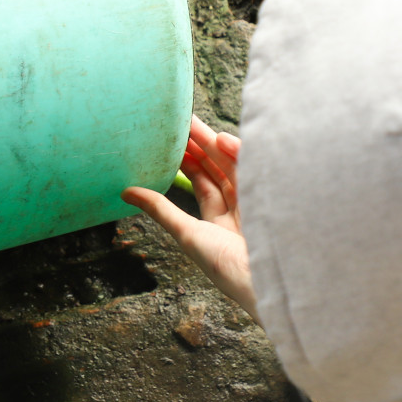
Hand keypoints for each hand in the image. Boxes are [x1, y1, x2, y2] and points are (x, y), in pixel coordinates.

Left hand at [122, 117, 255, 318]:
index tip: (176, 140)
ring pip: (235, 167)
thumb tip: (126, 191)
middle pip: (220, 172)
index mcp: (220, 226)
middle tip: (184, 121)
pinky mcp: (275, 196)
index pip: (204, 186)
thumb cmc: (226, 266)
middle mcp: (241, 213)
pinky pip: (256, 168)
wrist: (270, 281)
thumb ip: (160, 209)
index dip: (190, 162)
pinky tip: (222, 138)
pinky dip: (239, 153)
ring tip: (194, 123)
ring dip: (216, 144)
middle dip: (202, 146)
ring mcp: (259, 204)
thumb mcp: (187, 234)